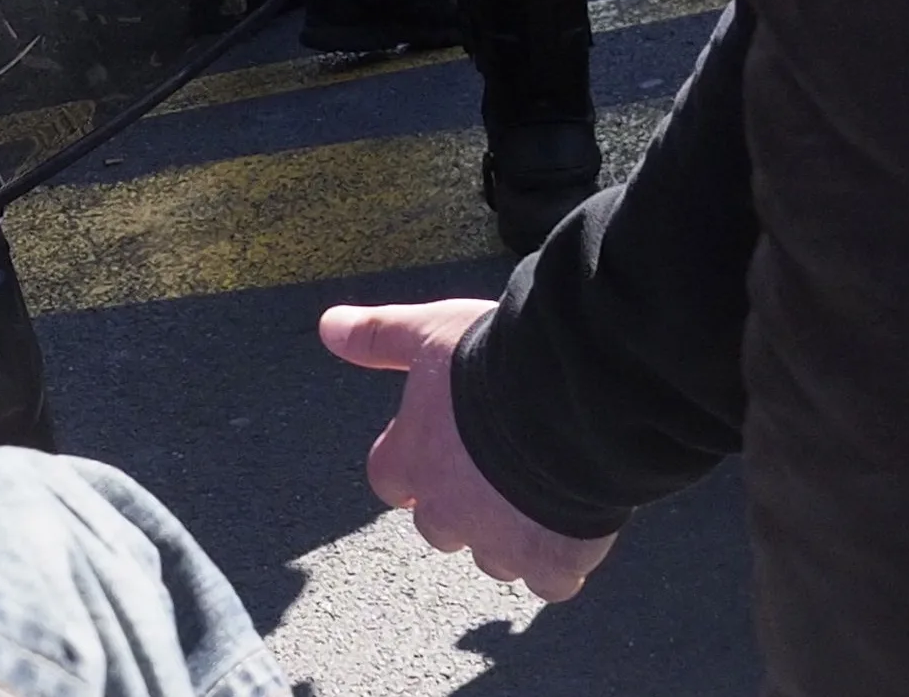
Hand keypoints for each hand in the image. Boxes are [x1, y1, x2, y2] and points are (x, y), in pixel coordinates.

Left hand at [317, 299, 621, 600]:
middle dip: (463, 509)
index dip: (414, 473)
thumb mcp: (428, 333)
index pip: (392, 481)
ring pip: (496, 559)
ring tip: (542, 496)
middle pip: (441, 528)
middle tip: (497, 474)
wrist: (570, 396)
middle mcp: (447, 513)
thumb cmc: (493, 362)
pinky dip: (562, 563)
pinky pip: (550, 581)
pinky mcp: (552, 562)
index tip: (437, 458)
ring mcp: (500, 544)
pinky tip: (579, 528)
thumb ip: (379, 337)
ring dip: (512, 537)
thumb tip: (329, 328)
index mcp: (409, 461)